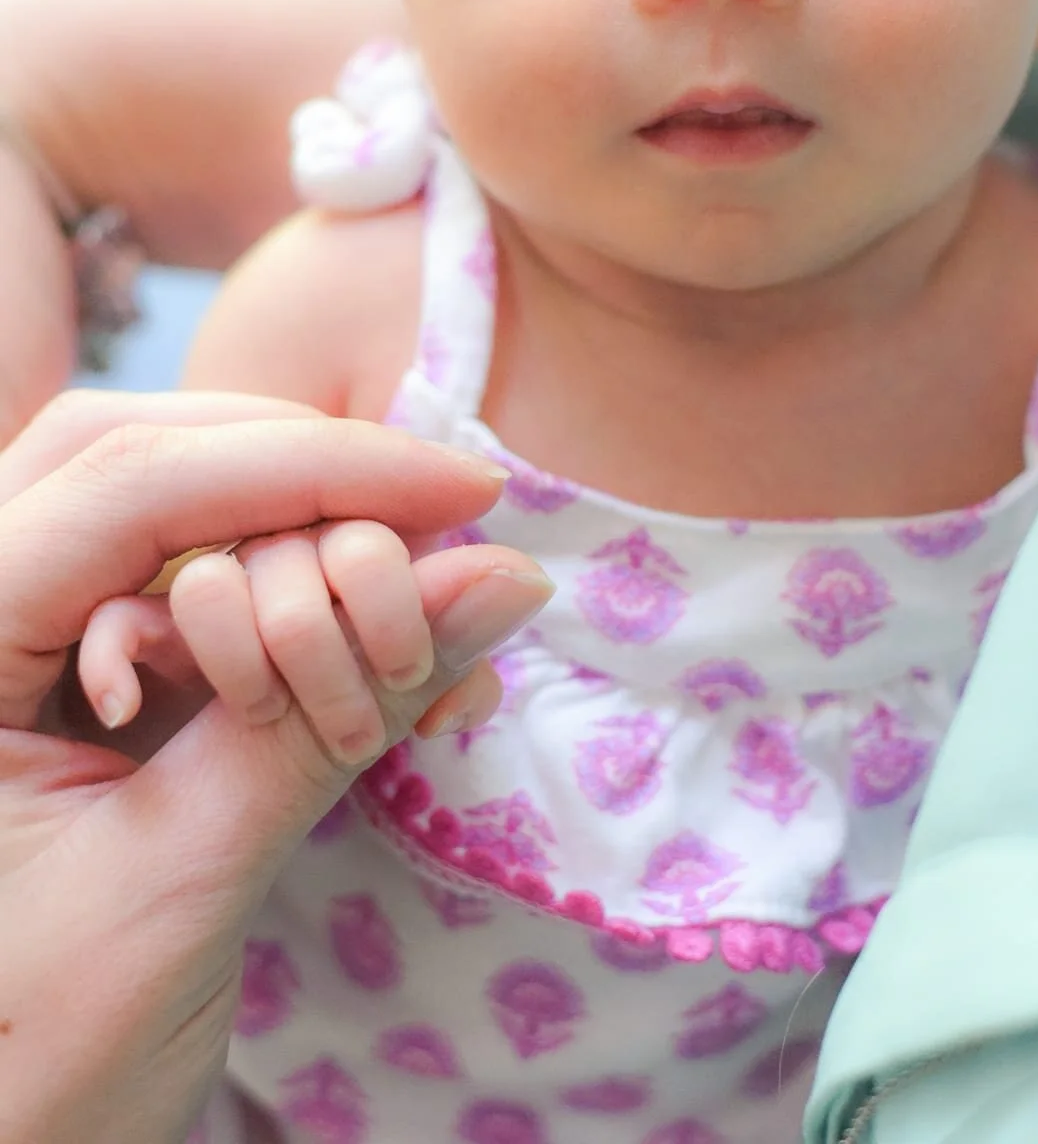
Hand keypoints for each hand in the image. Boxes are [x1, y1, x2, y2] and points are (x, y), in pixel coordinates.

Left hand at [0, 390, 550, 1143]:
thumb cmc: (27, 1066)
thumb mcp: (184, 878)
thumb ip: (334, 714)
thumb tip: (506, 579)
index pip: (132, 487)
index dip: (313, 466)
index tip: (465, 487)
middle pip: (130, 456)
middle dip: (296, 471)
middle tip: (446, 505)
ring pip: (143, 500)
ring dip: (278, 517)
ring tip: (401, 563)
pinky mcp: (41, 676)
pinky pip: (155, 575)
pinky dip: (262, 582)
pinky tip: (343, 614)